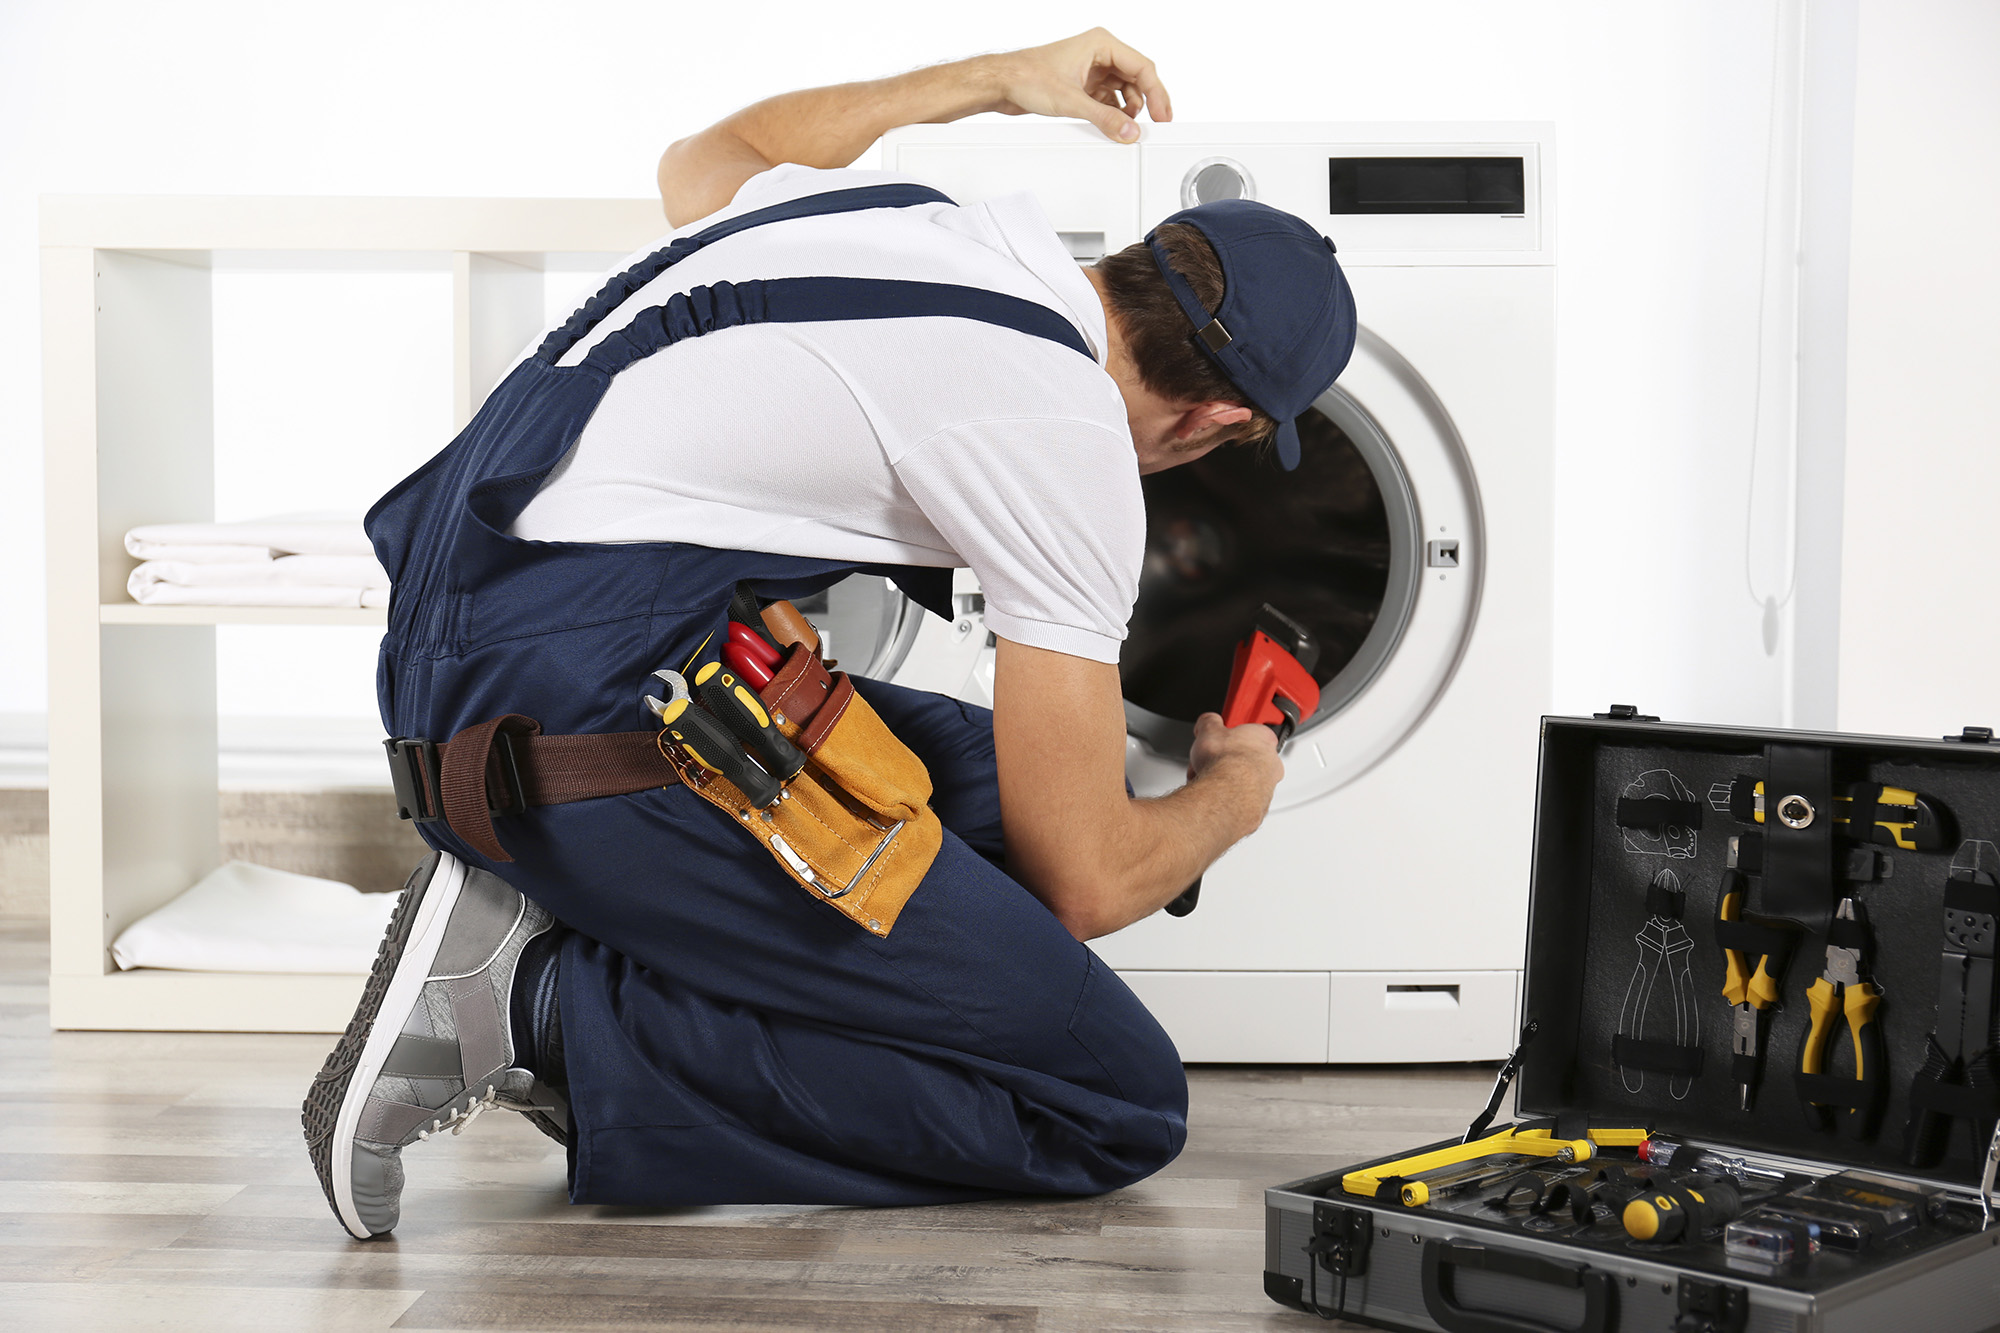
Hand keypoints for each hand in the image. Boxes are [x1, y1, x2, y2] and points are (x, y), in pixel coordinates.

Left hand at [982, 29, 1172, 143]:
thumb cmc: (1027, 76)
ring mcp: (1091, 68)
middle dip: (1146, 102)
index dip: (1157, 93)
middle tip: (1154, 124)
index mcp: (1101, 44)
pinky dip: (1113, 111)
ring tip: (1128, 127)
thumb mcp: (1071, 101)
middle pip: (1137, 77)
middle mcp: (1099, 53)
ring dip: (1128, 109)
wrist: (1002, 84)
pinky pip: (1109, 98)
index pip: (1142, 67)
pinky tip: (1113, 124)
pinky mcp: (1083, 84)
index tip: (1162, 114)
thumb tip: (1128, 131)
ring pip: (1124, 89)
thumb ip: (1104, 118)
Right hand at [1186, 712, 1283, 822]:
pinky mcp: (1259, 809)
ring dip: (1227, 783)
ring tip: (1207, 781)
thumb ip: (1209, 722)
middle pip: (1249, 761)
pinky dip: (1229, 801)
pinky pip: (1243, 804)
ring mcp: (1268, 788)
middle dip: (1229, 763)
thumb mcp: (1208, 729)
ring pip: (1247, 784)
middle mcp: (1272, 763)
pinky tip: (1214, 797)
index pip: (1255, 733)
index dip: (1235, 737)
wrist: (1224, 794)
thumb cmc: (1224, 761)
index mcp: (1264, 738)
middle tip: (1211, 762)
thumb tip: (1207, 721)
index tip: (1226, 738)